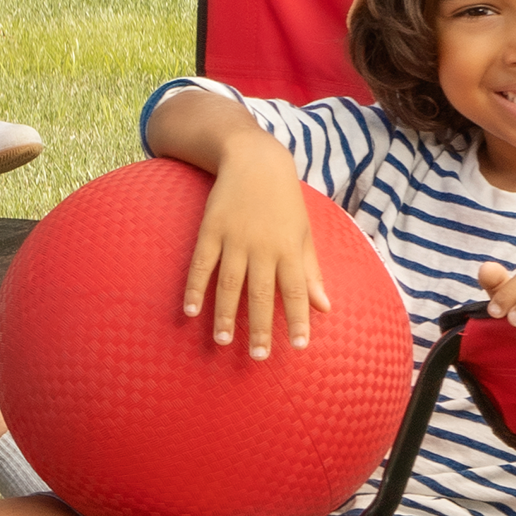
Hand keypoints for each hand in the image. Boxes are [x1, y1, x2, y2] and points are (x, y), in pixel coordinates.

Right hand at [178, 150, 325, 358]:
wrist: (255, 159)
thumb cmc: (284, 201)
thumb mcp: (304, 232)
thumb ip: (312, 271)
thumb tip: (325, 307)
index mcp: (289, 248)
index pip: (296, 290)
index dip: (298, 318)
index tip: (299, 346)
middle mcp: (263, 246)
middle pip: (261, 293)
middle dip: (261, 327)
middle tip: (258, 356)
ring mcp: (234, 238)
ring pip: (229, 283)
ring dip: (225, 314)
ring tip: (223, 341)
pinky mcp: (210, 229)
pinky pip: (200, 264)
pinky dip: (194, 287)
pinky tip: (190, 310)